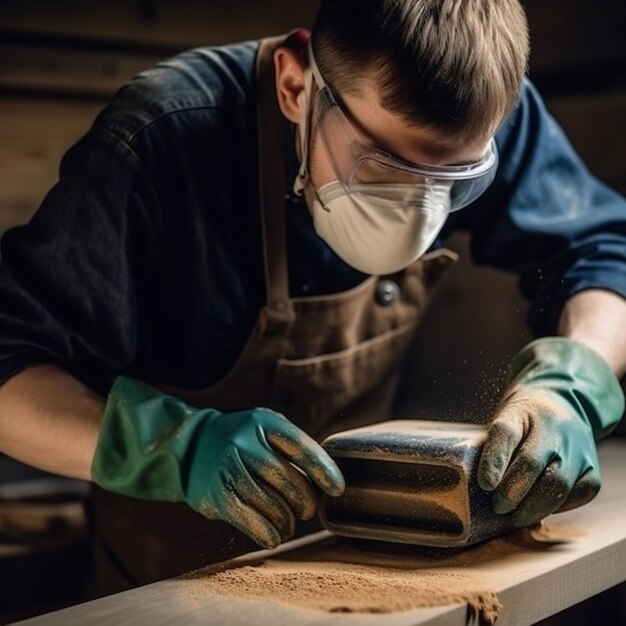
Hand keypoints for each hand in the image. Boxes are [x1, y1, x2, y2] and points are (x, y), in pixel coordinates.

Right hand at [92, 377, 344, 547]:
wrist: (191, 447)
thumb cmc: (242, 441)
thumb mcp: (265, 429)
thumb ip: (292, 447)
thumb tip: (326, 481)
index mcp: (263, 423)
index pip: (301, 448)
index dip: (323, 471)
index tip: (338, 490)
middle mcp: (244, 442)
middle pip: (288, 480)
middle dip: (305, 501)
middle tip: (307, 510)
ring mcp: (228, 468)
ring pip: (271, 504)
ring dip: (287, 521)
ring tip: (289, 523)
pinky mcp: (216, 494)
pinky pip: (251, 521)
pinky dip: (268, 533)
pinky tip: (274, 535)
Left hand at [478, 337, 623, 526]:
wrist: (561, 407)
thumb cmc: (522, 424)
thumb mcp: (502, 424)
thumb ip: (492, 449)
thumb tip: (485, 490)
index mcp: (521, 412)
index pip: (505, 433)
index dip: (494, 460)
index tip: (485, 485)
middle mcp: (553, 428)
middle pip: (531, 463)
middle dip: (512, 492)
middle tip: (498, 507)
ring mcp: (577, 448)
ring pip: (557, 485)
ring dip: (533, 507)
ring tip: (515, 517)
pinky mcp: (592, 470)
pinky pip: (576, 495)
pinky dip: (557, 508)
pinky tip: (541, 509)